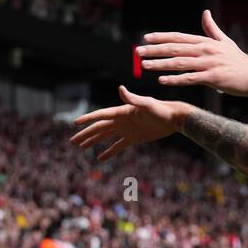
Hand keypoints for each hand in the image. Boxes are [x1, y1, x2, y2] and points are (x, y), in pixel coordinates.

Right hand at [70, 85, 187, 161]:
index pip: (101, 115)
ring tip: (81, 147)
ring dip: (93, 141)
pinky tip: (99, 159)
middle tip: (73, 141)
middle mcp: (121, 120)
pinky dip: (108, 152)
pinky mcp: (133, 138)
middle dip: (86, 134)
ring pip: (105, 136)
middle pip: (99, 127)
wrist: (174, 118)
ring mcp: (126, 129)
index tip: (75, 123)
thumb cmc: (162, 109)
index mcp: (122, 112)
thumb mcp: (147, 104)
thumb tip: (120, 89)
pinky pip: (117, 146)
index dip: (88, 119)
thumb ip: (133, 98)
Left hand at [137, 10, 247, 95]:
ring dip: (160, 64)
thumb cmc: (238, 61)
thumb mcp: (225, 42)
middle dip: (154, 50)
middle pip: (175, 48)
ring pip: (179, 63)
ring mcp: (209, 64)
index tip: (145, 38)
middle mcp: (205, 50)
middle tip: (138, 52)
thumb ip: (212, 28)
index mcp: (206, 42)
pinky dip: (175, 79)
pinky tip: (162, 80)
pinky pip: (190, 78)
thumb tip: (205, 12)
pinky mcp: (212, 78)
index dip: (161, 37)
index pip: (178, 37)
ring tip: (144, 66)